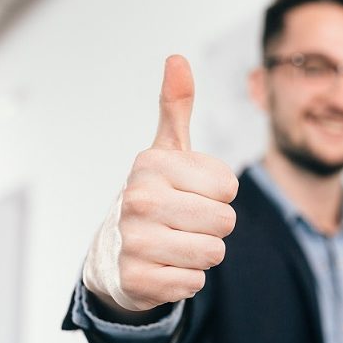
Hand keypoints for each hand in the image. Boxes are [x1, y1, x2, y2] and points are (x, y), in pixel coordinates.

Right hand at [83, 55, 238, 311]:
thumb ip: (175, 107)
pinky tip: (165, 267)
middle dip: (215, 226)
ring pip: (213, 254)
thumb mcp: (165, 152)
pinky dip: (187, 279)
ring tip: (178, 243)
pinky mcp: (137, 281)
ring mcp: (134, 243)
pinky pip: (195, 283)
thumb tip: (177, 59)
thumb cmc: (154, 196)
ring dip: (204, 253)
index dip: (220, 194)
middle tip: (186, 222)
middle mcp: (138, 201)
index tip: (193, 193)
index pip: (228, 187)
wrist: (114, 252)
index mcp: (151, 166)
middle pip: (225, 223)